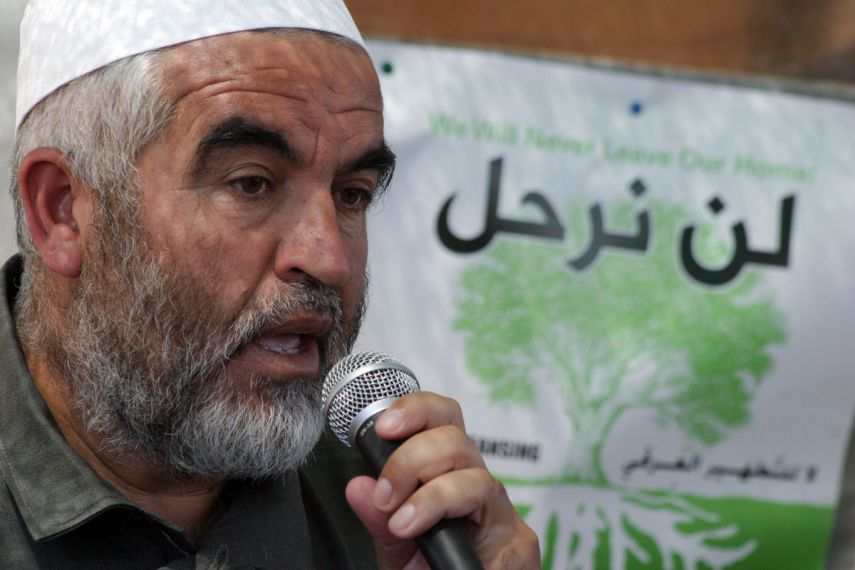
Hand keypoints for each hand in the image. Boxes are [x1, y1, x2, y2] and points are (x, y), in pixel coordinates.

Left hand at [345, 392, 540, 568]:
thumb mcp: (396, 546)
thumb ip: (379, 518)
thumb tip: (358, 487)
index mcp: (450, 474)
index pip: (443, 420)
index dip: (417, 410)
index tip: (385, 427)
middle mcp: (479, 486)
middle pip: (457, 440)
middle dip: (412, 461)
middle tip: (386, 496)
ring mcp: (502, 513)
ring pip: (476, 477)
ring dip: (432, 495)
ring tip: (403, 524)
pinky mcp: (520, 542)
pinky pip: (491, 522)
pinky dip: (450, 520)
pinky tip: (430, 538)